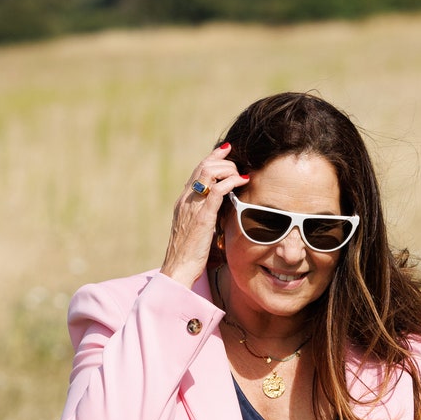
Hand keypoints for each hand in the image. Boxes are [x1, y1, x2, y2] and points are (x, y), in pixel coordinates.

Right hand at [161, 144, 249, 284]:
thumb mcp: (196, 229)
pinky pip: (216, 191)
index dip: (212, 157)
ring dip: (228, 168)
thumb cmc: (190, 254)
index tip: (226, 151)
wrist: (178, 268)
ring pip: (208, 172)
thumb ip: (205, 216)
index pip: (197, 171)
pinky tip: (242, 181)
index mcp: (184, 201)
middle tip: (238, 163)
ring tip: (240, 174)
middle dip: (223, 159)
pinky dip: (231, 181)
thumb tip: (221, 211)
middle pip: (203, 166)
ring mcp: (193, 207)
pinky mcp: (202, 217)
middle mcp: (186, 200)